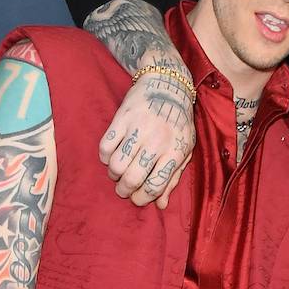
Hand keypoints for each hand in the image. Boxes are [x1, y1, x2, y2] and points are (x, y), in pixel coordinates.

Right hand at [101, 68, 195, 207]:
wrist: (167, 83)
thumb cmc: (178, 120)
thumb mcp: (184, 147)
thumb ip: (173, 177)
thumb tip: (161, 205)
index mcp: (176, 150)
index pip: (155, 185)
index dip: (142, 198)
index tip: (137, 199)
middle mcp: (157, 140)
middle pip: (133, 178)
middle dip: (125, 190)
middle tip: (123, 189)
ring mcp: (138, 128)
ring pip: (116, 165)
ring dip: (114, 175)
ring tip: (117, 173)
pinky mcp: (121, 118)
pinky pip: (105, 147)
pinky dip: (104, 157)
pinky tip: (111, 156)